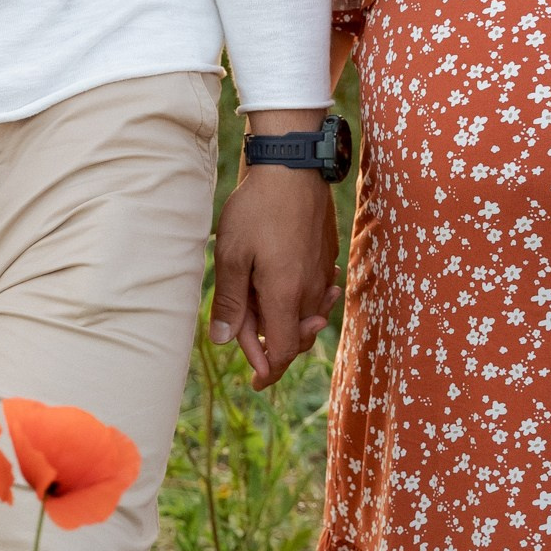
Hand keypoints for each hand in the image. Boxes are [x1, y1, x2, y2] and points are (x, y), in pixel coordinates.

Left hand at [210, 164, 339, 388]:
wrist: (291, 167)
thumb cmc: (257, 210)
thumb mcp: (232, 257)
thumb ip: (230, 302)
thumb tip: (223, 339)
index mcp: (286, 294)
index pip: (282, 350)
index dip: (267, 370)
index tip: (255, 383)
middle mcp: (311, 290)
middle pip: (296, 338)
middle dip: (271, 344)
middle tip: (243, 332)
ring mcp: (323, 273)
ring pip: (306, 316)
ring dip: (284, 321)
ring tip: (259, 307)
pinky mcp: (327, 256)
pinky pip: (316, 294)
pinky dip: (300, 301)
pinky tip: (285, 287)